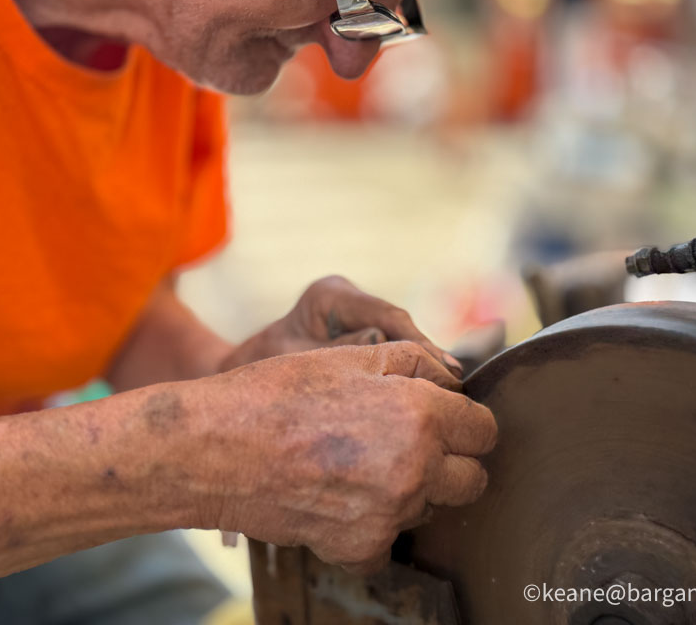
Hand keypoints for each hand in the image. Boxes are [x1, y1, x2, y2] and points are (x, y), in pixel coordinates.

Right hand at [193, 341, 495, 572]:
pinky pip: (387, 541)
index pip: (485, 431)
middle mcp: (415, 469)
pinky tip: (336, 496)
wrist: (215, 448)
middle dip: (449, 463)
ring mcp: (389, 515)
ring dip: (408, 490)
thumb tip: (451, 381)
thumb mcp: (349, 356)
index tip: (445, 421)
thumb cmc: (278, 393)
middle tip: (406, 445)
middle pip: (471, 480)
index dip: (465, 422)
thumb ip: (415, 361)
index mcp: (421, 415)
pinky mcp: (361, 549)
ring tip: (355, 464)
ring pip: (427, 508)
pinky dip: (369, 525)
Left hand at [219, 275, 462, 378]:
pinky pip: (394, 357)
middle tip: (456, 386)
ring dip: (422, 370)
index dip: (419, 343)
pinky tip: (432, 401)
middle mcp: (349, 301)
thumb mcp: (293, 362)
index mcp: (329, 295)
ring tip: (452, 396)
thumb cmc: (258, 372)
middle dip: (427, 356)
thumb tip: (383, 345)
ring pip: (402, 343)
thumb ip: (337, 354)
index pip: (385, 315)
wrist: (239, 382)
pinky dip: (410, 378)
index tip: (445, 368)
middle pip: (400, 327)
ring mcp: (357, 318)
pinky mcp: (363, 339)